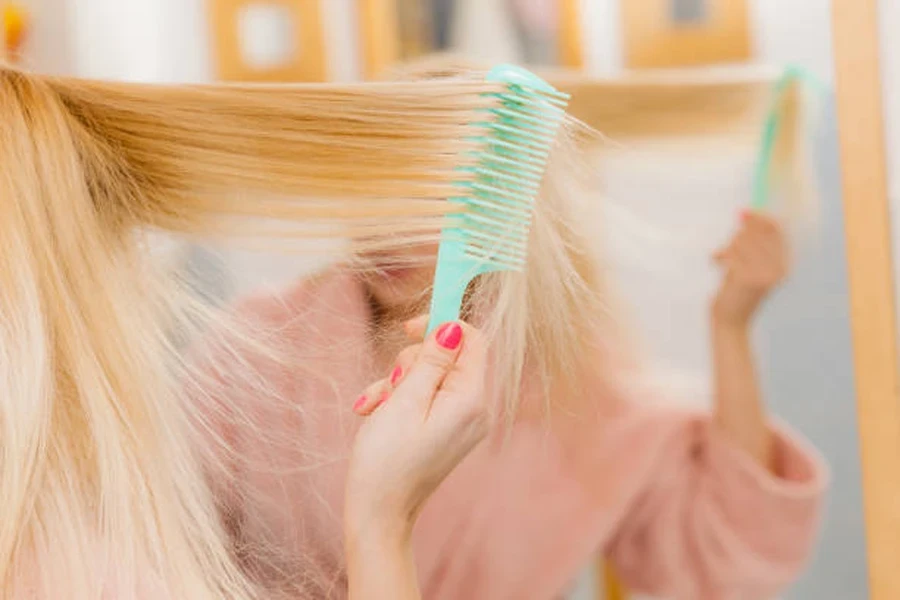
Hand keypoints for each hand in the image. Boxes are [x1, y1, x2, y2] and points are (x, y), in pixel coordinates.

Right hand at [345, 319, 489, 537]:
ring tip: (375, 406)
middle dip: (409, 363)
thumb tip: (452, 327)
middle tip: (390, 386)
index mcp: (471, 399)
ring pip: (429, 376)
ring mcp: (461, 421)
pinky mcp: (446, 430)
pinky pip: (425, 398)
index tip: (408, 327)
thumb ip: (432, 361)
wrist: (378, 513)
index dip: (442, 324)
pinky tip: (375, 413)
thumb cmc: (387, 459)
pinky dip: (399, 400)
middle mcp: (474, 409)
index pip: (472, 340)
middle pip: (446, 357)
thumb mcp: (405, 400)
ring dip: (397, 383)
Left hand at [712, 211, 789, 327]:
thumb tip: (744, 213)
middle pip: (757, 232)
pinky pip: (731, 253)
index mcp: (784, 264)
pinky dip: (720, 256)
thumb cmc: (736, 291)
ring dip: (727, 248)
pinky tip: (717, 263)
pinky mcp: (748, 278)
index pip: (777, 230)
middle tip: (725, 251)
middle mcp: (779, 269)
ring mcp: (765, 273)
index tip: (743, 212)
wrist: (730, 321)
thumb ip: (751, 242)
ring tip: (721, 260)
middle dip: (737, 237)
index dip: (760, 217)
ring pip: (741, 241)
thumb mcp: (748, 264)